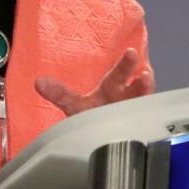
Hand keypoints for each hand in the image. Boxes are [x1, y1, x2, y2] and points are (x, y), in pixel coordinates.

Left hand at [36, 47, 153, 117]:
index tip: (131, 52)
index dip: (126, 65)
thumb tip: (38, 81)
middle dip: (138, 77)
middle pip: (135, 84)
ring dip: (146, 92)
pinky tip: (150, 116)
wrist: (107, 136)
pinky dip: (148, 118)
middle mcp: (127, 97)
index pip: (119, 74)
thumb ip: (60, 94)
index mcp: (113, 88)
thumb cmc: (96, 115)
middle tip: (138, 63)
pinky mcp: (140, 127)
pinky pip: (146, 122)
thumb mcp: (76, 106)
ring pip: (144, 101)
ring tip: (146, 81)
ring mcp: (135, 112)